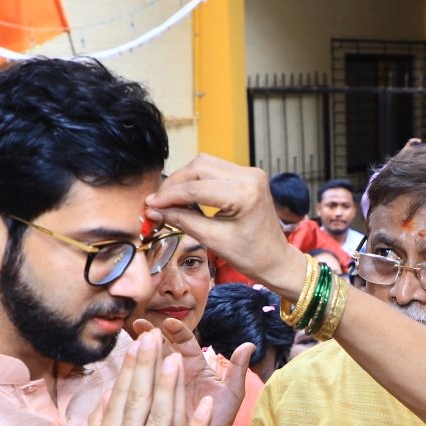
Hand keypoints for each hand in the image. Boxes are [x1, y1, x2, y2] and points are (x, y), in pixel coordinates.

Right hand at [79, 331, 213, 425]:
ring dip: (169, 387)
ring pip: (161, 416)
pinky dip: (195, 424)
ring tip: (175, 360)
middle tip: (155, 337)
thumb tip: (106, 394)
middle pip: (140, 398)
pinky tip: (205, 403)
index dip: (132, 367)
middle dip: (149, 365)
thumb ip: (98, 424)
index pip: (123, 394)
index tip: (140, 344)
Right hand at [133, 315, 253, 425]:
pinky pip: (144, 384)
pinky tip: (126, 365)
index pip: (185, 342)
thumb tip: (250, 345)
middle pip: (163, 348)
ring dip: (141, 350)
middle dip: (151, 335)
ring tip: (130, 339)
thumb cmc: (221, 417)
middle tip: (139, 324)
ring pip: (151, 363)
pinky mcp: (154, 399)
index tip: (168, 324)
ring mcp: (165, 384)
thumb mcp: (232, 393)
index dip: (177, 331)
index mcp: (195, 364)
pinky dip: (135, 373)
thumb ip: (238, 369)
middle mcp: (178, 371)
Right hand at [147, 155, 318, 293]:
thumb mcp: (213, 240)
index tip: (149, 205)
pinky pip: (215, 170)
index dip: (169, 196)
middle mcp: (249, 176)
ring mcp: (250, 173)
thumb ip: (183, 221)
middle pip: (199, 167)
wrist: (276, 260)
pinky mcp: (248, 176)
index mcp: (245, 194)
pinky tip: (185, 196)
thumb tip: (155, 211)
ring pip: (205, 164)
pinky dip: (196, 181)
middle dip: (174, 184)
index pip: (196, 188)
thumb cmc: (250, 256)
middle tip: (156, 203)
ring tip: (168, 200)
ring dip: (184, 180)